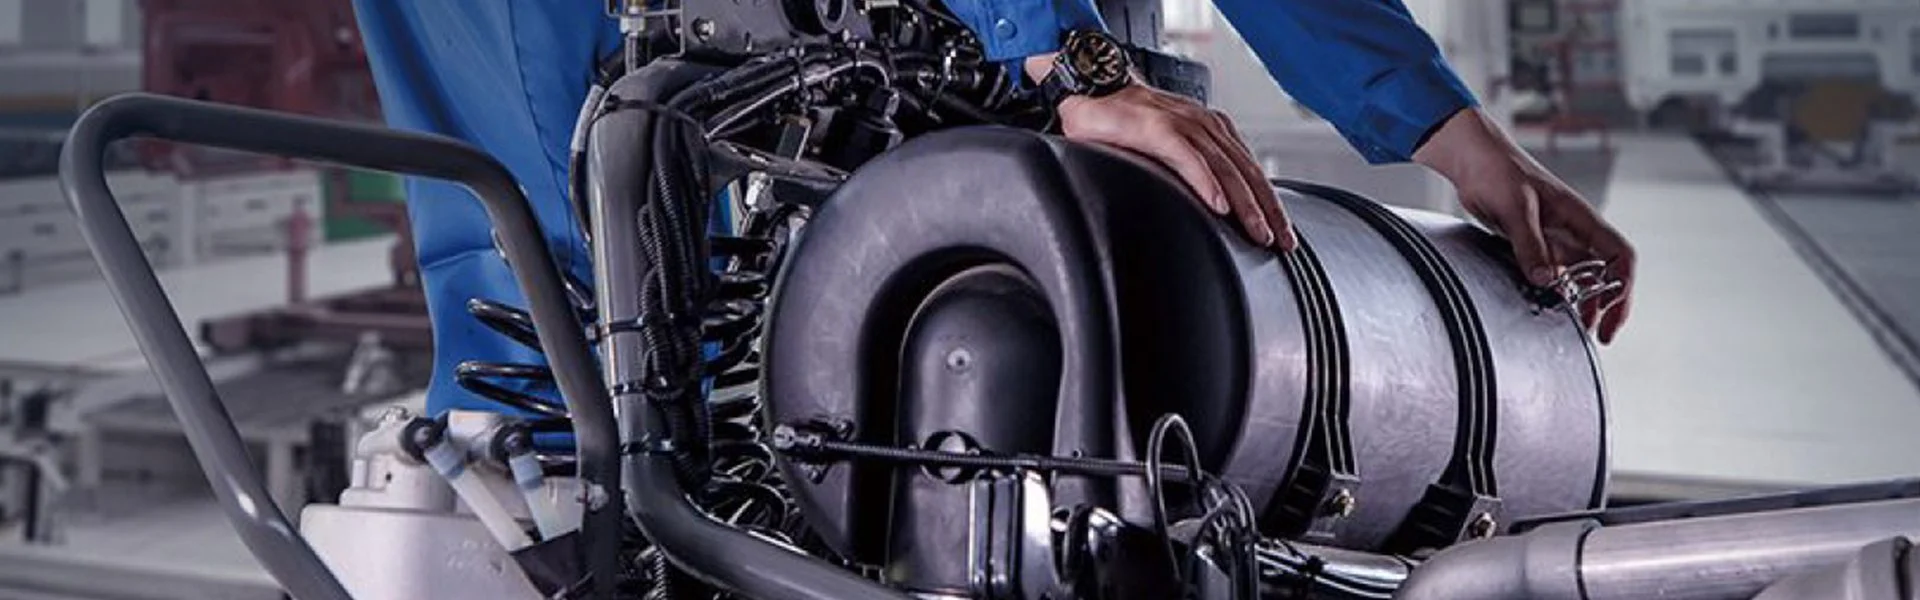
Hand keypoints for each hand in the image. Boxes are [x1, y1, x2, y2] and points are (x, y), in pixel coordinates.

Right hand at [1029, 54, 1295, 250]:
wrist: (1089, 95)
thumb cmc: (1126, 128)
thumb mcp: (1169, 151)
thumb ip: (1192, 173)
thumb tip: (1211, 212)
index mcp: (1212, 131)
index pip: (1251, 171)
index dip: (1270, 204)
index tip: (1284, 236)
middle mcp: (1205, 125)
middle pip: (1247, 172)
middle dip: (1268, 210)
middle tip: (1282, 243)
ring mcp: (1182, 124)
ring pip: (1224, 168)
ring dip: (1245, 204)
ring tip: (1258, 232)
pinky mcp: (1156, 128)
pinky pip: (1188, 158)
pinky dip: (1207, 182)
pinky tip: (1219, 206)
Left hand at [1414, 108, 1635, 342]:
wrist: (1473, 162)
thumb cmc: (1498, 171)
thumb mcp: (1516, 209)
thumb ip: (1530, 245)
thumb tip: (1546, 280)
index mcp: (1581, 219)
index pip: (1619, 256)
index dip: (1622, 287)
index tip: (1610, 315)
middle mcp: (1573, 231)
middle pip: (1605, 273)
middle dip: (1607, 304)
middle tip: (1598, 334)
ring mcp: (1554, 239)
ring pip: (1580, 277)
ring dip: (1581, 301)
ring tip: (1575, 328)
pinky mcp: (1532, 244)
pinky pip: (1552, 273)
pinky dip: (1554, 292)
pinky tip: (1546, 308)